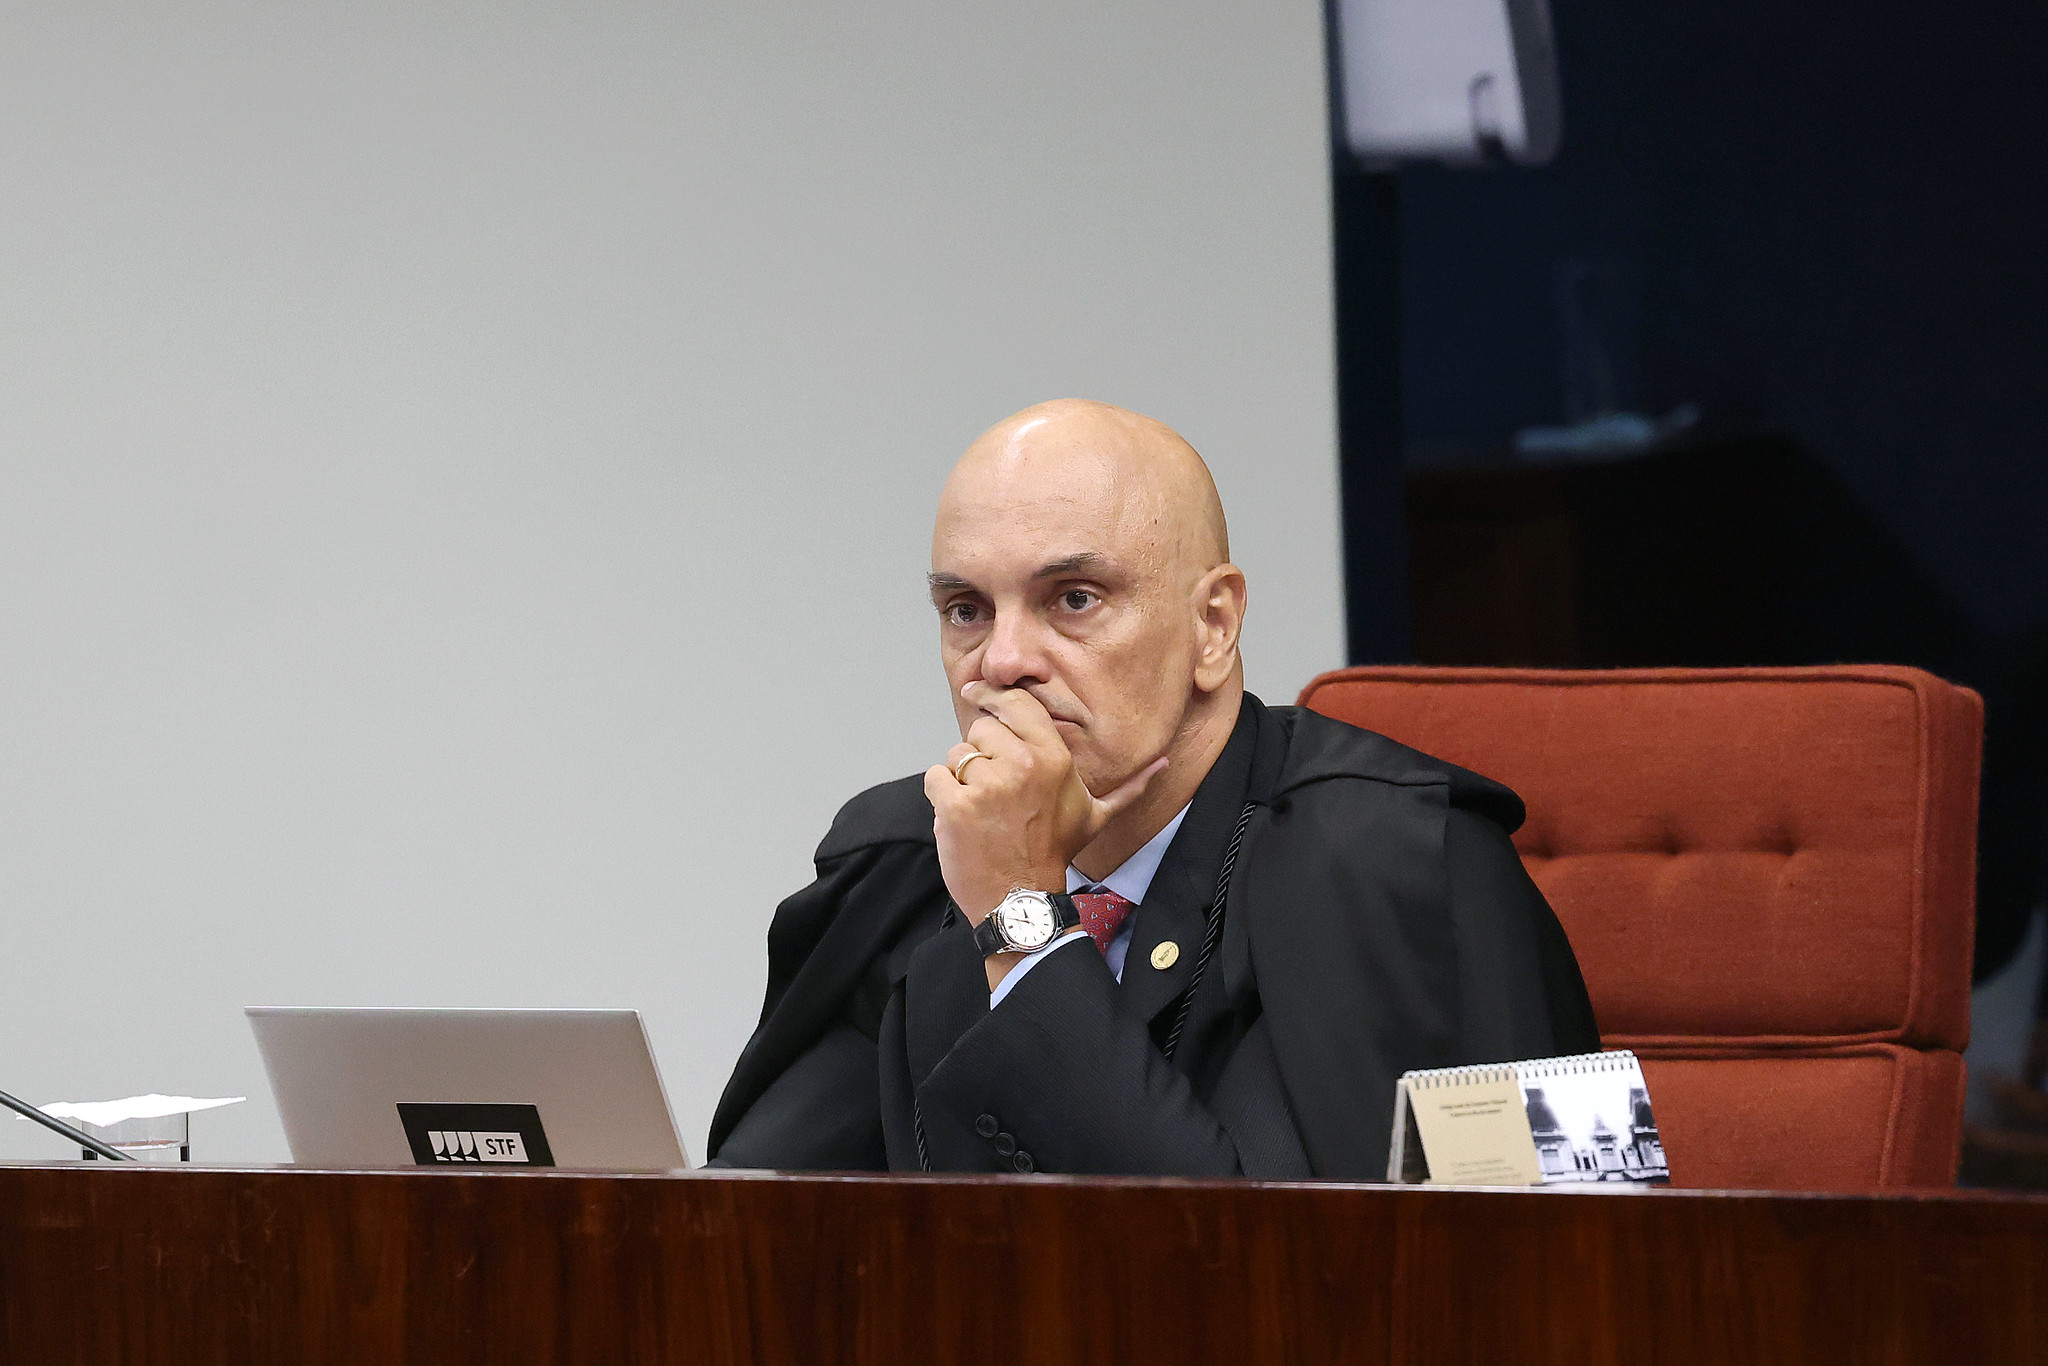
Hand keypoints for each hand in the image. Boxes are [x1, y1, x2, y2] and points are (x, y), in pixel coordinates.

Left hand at [923, 681, 1166, 924]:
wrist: (1021, 898)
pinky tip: (963, 818)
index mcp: (1054, 758)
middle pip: (980, 729)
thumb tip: (1162, 763)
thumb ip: (1129, 787)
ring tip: (982, 810)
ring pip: (956, 755)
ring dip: (961, 779)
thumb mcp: (1096, 816)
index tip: (977, 691)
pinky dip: (942, 796)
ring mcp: (987, 785)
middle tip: (995, 791)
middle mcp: (1022, 764)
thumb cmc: (1054, 853)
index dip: (993, 696)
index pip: (1016, 703)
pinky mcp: (956, 805)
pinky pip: (935, 777)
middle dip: (981, 755)